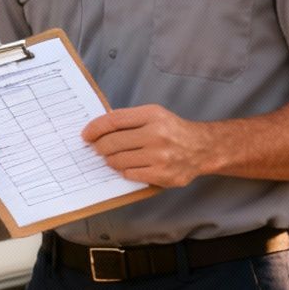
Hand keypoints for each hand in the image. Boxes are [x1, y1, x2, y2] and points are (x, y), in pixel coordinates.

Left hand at [82, 105, 212, 188]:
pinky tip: (130, 166)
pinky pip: (129, 174)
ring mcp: (159, 156)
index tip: (86, 135)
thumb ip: (129, 119)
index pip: (113, 120)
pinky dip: (125, 170)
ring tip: (114, 158)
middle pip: (112, 142)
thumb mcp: (154, 115)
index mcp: (152, 115)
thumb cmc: (173, 131)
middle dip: (99, 147)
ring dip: (111, 160)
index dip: (95, 128)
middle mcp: (156, 134)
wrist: (202, 149)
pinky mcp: (161, 174)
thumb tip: (99, 127)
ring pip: (118, 160)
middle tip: (97, 149)